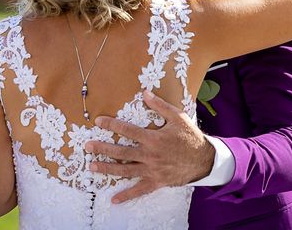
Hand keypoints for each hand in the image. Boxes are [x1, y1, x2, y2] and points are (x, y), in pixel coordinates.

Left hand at [85, 90, 214, 202]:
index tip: (98, 121)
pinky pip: (139, 190)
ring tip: (92, 166)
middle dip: (102, 148)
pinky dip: (126, 195)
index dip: (111, 125)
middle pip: (121, 152)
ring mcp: (152, 170)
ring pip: (125, 170)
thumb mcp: (177, 117)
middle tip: (87, 146)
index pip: (127, 130)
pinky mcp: (156, 182)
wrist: (204, 160)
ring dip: (107, 169)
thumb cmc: (190, 137)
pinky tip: (114, 199)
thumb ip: (160, 106)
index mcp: (153, 139)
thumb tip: (145, 93)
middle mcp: (150, 155)